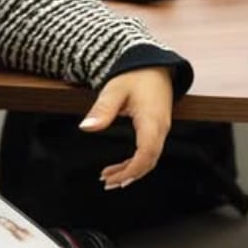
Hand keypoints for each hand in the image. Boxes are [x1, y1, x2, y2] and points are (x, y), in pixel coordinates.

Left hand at [80, 67, 173, 187]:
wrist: (154, 65)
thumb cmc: (137, 75)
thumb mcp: (114, 89)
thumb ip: (102, 110)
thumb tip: (86, 127)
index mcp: (152, 120)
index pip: (147, 153)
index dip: (132, 169)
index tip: (115, 178)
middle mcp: (161, 128)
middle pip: (149, 161)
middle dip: (129, 175)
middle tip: (107, 182)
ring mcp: (161, 129)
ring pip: (150, 159)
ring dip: (132, 171)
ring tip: (110, 178)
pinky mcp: (157, 129)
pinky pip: (149, 151)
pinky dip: (136, 162)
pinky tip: (121, 166)